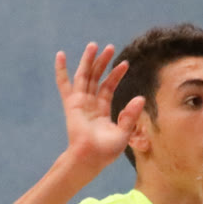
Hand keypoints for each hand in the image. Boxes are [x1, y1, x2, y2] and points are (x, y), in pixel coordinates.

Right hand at [56, 42, 145, 172]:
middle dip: (102, 62)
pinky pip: (64, 84)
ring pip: (84, 76)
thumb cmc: (106, 151)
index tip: (125, 63)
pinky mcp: (71, 103)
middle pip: (96, 77)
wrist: (90, 158)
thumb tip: (141, 98)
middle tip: (110, 47)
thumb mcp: (124, 132)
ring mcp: (80, 102)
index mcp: (102, 110)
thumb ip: (131, 115)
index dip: (116, 74)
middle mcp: (90, 104)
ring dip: (88, 61)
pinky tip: (61, 55)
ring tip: (94, 45)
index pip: (108, 87)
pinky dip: (61, 70)